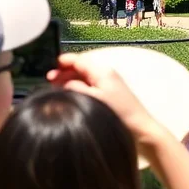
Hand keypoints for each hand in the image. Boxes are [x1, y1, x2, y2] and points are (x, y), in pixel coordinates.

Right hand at [48, 53, 164, 147]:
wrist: (140, 128)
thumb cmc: (117, 113)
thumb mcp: (93, 99)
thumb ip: (76, 87)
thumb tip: (64, 82)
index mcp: (102, 71)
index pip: (80, 59)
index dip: (64, 61)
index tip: (50, 67)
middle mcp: (106, 73)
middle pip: (81, 67)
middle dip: (64, 71)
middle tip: (49, 80)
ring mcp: (108, 83)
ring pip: (85, 76)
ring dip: (70, 79)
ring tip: (55, 88)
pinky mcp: (110, 93)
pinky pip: (90, 84)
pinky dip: (78, 87)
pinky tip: (71, 95)